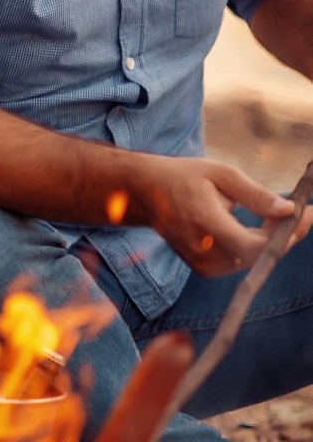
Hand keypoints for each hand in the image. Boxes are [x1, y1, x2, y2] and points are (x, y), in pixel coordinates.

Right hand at [130, 156, 297, 276]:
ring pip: (251, 259)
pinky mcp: (202, 267)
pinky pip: (239, 260)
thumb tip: (288, 209)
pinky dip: (253, 245)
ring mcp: (199, 261)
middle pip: (257, 253)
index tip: (306, 214)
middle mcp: (200, 248)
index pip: (252, 245)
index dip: (284, 235)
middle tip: (300, 212)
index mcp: (203, 221)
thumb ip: (255, 194)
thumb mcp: (220, 174)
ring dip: (268, 239)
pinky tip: (256, 227)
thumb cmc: (183, 177)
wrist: (143, 192)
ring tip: (274, 216)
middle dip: (283, 234)